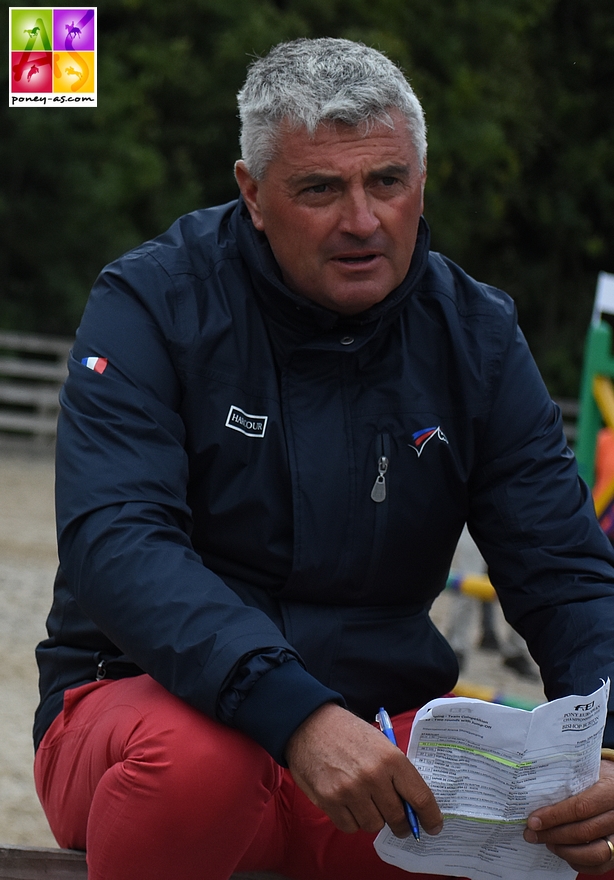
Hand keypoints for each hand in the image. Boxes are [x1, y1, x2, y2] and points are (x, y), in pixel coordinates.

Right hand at [285, 702, 442, 837]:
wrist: (310, 724)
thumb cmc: (348, 733)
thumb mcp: (380, 743)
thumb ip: (396, 773)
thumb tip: (411, 806)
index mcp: (391, 758)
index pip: (420, 797)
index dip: (430, 817)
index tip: (433, 827)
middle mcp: (373, 776)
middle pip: (398, 817)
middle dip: (401, 824)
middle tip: (399, 822)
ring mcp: (350, 790)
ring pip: (374, 825)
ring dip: (373, 818)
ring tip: (365, 801)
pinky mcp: (329, 800)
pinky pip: (350, 827)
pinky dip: (352, 820)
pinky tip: (348, 804)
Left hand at [524, 759, 613, 873]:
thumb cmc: (599, 778)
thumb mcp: (588, 771)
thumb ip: (568, 780)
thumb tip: (534, 791)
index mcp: (610, 791)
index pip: (580, 808)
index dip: (554, 816)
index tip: (533, 821)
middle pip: (584, 832)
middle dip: (553, 835)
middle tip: (531, 834)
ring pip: (594, 853)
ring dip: (565, 850)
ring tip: (547, 842)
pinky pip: (600, 865)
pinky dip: (578, 862)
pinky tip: (562, 851)